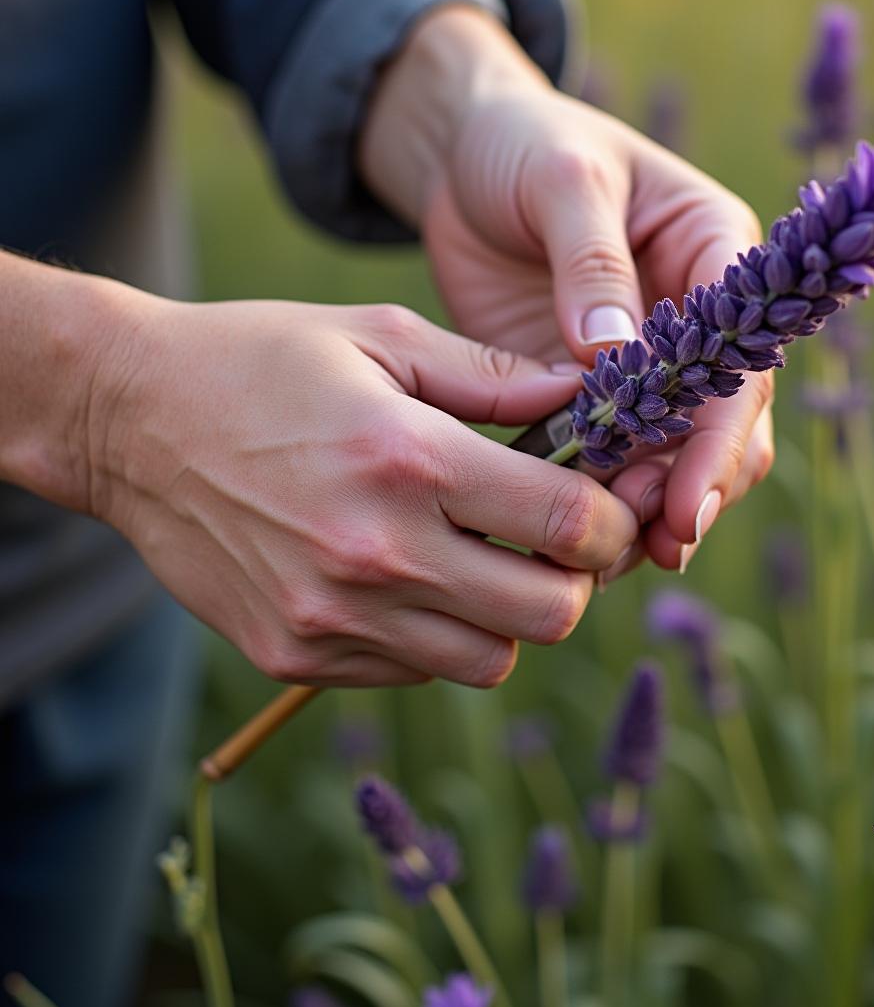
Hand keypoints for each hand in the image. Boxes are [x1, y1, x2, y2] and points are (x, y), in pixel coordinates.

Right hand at [13, 272, 636, 687]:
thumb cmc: (259, 360)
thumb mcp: (378, 334)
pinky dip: (434, 637)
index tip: (604, 505)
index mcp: (410, 460)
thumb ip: (492, 374)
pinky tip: (408, 580)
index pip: (569, 526)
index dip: (613, 520)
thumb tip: (585, 399)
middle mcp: (377, 553)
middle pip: (548, 615)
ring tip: (478, 560)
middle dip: (573, 580)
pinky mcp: (295, 655)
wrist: (127, 421)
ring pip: (486, 661)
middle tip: (553, 541)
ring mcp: (333, 617)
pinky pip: (412, 672)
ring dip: (506, 617)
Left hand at [359, 6, 774, 571]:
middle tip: (636, 543)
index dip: (718, 442)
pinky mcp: (591, 393)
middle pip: (723, 430)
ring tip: (596, 555)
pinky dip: (593, 501)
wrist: (462, 155)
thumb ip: (590, 258)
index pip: (742, 365)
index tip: (686, 505)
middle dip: (687, 491)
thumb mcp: (562, 177)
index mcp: (719, 256)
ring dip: (643, 510)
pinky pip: (608, 461)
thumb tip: (616, 350)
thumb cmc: (525, 141)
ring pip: (671, 460)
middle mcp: (701, 322)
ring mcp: (649, 364)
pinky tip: (562, 537)